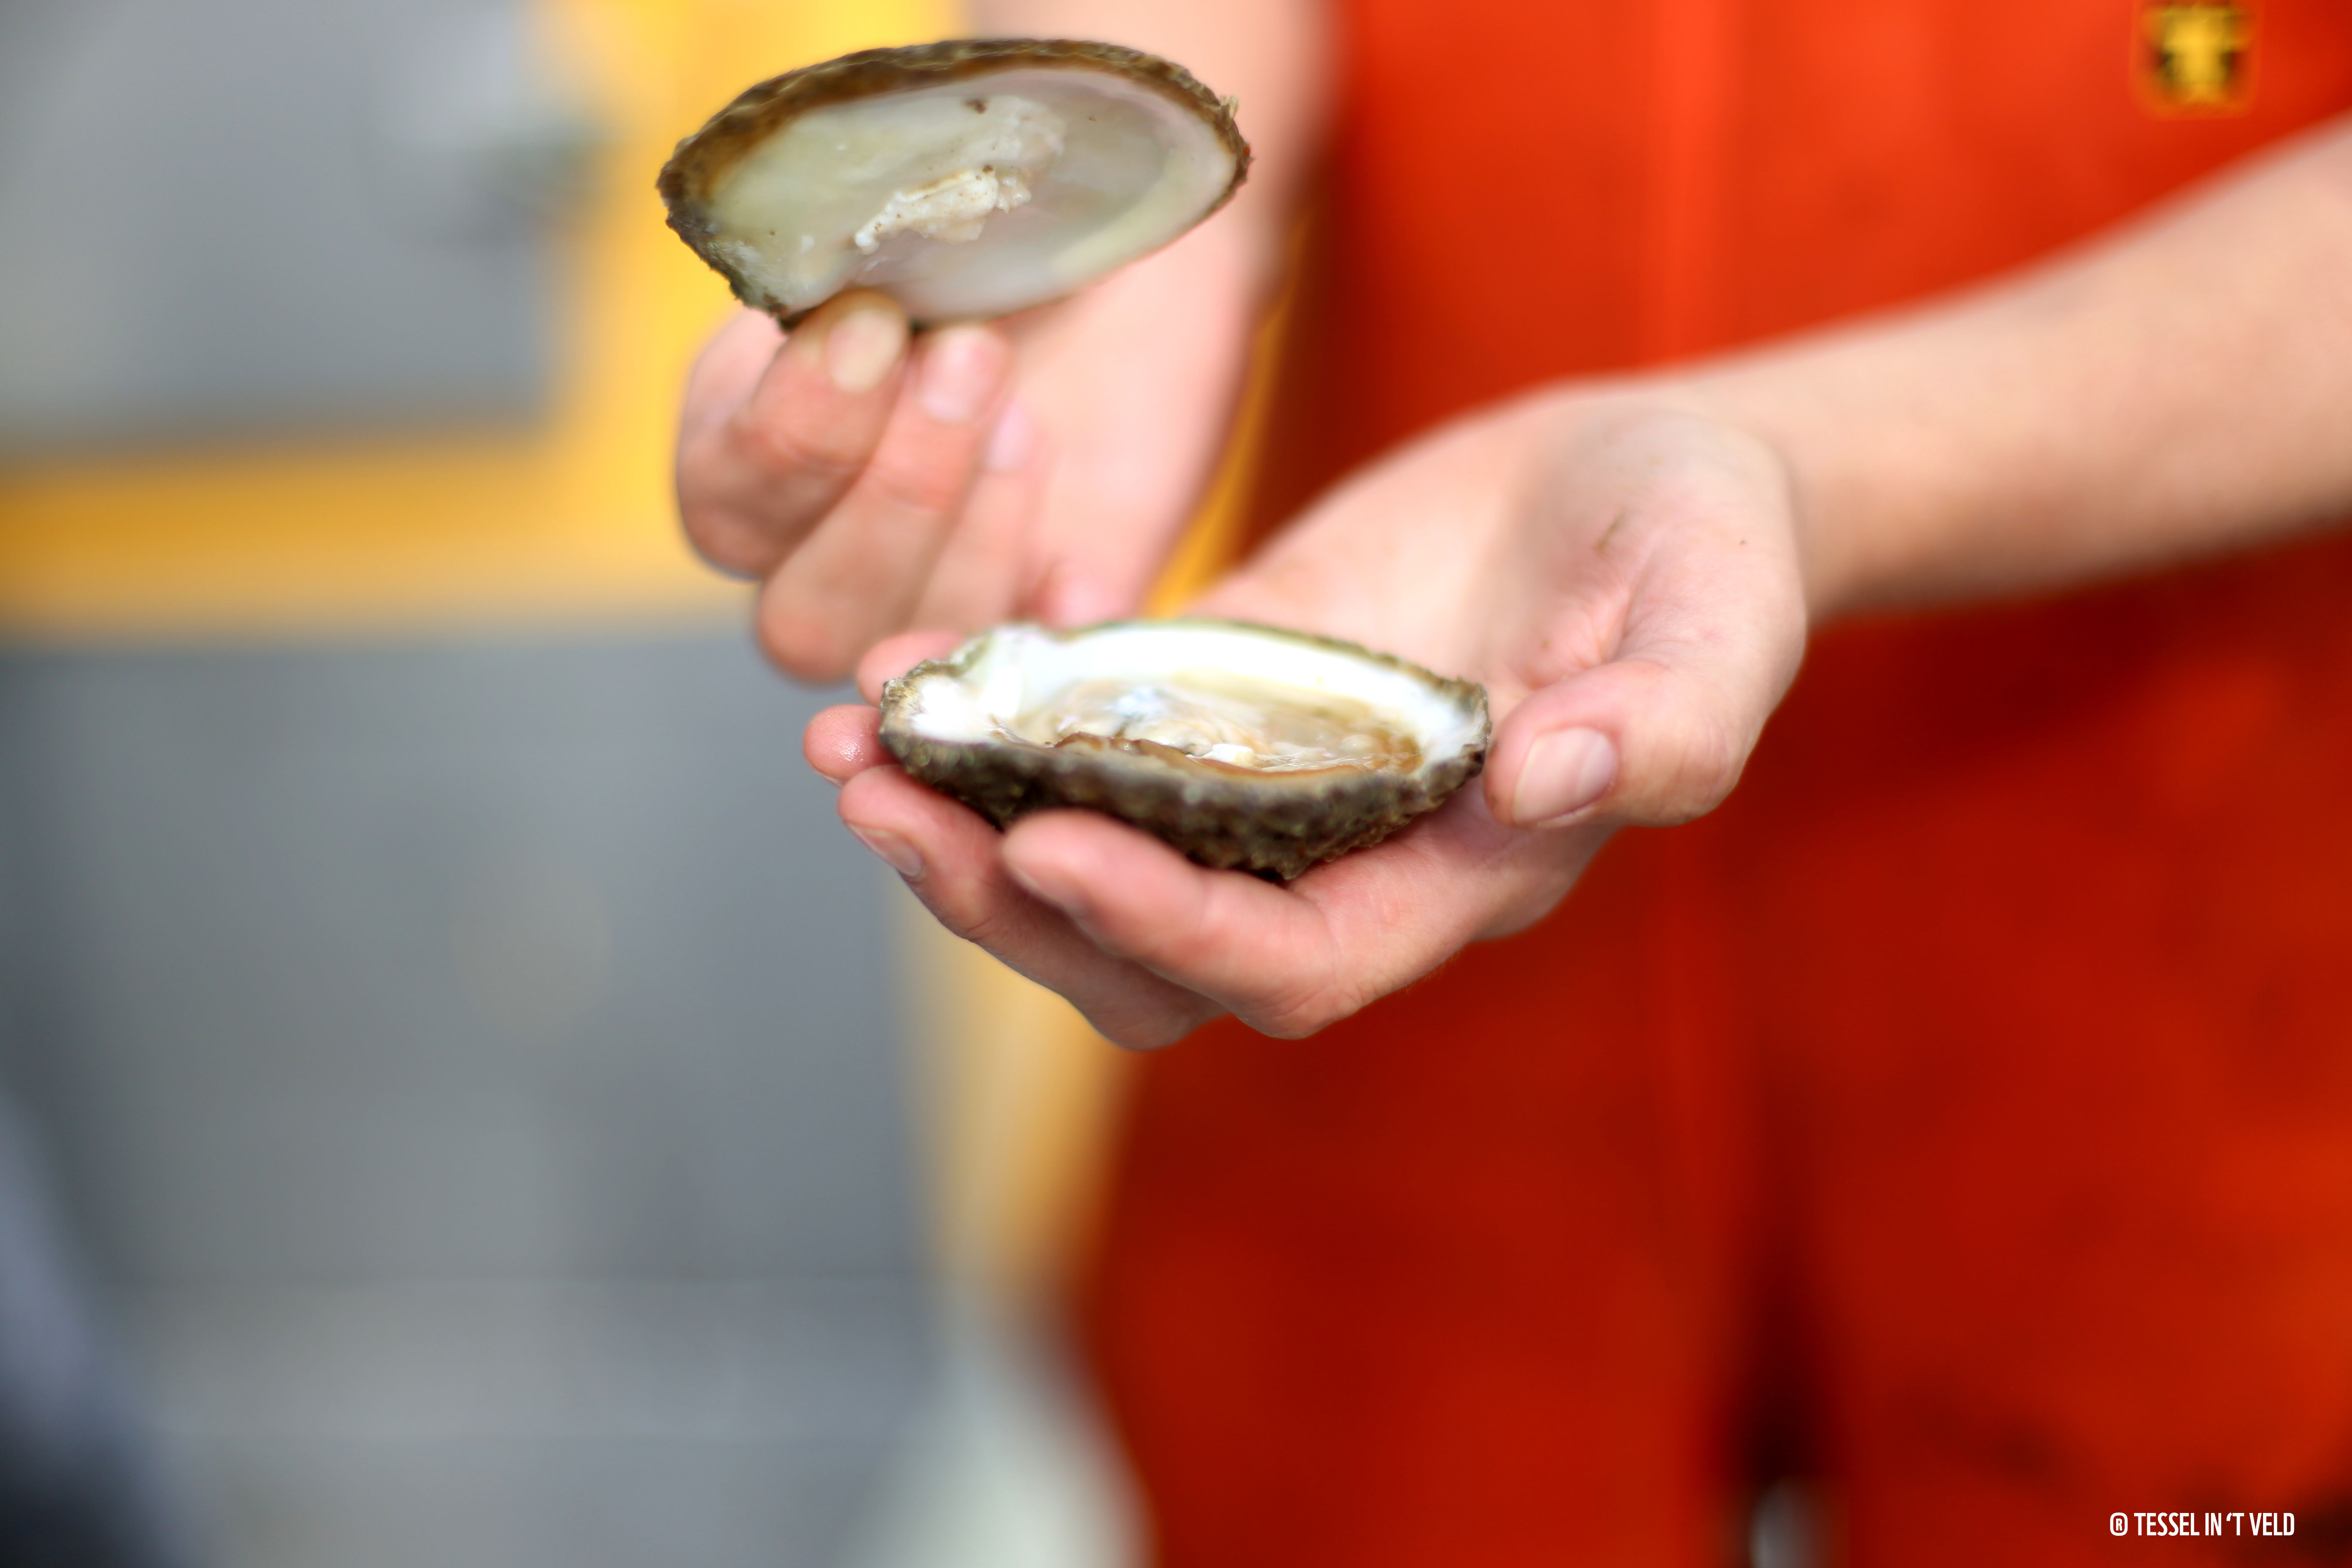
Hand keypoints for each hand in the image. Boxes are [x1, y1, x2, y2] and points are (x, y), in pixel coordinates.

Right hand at [675, 222, 1265, 682]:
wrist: (1099, 261)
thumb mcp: (891, 239)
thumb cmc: (971, 239)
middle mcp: (821, 566)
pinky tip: (1072, 578)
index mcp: (747, 460)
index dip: (801, 425)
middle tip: (973, 356)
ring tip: (1024, 416)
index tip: (877, 318)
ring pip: (917, 647)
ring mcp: (933, 613)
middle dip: (893, 495)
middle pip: (807, 623)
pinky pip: (1034, 675)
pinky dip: (1052, 625)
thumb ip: (847, 279)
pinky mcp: (1043, 630)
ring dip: (973, 535)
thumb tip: (857, 316)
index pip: (731, 500)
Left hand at [807, 396, 1811, 1045]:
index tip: (1049, 847)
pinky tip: (894, 671)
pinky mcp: (1217, 691)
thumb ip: (1665, 721)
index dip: (1170, 930)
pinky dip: (985, 725)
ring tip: (849, 753)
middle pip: (1150, 958)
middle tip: (886, 810)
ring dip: (965, 830)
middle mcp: (1342, 855)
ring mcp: (1268, 778)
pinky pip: (1082, 742)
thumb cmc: (1704, 550)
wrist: (1636, 479)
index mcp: (1454, 876)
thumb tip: (1545, 784)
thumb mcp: (1719, 617)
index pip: (1290, 963)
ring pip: (1090, 868)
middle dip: (1013, 905)